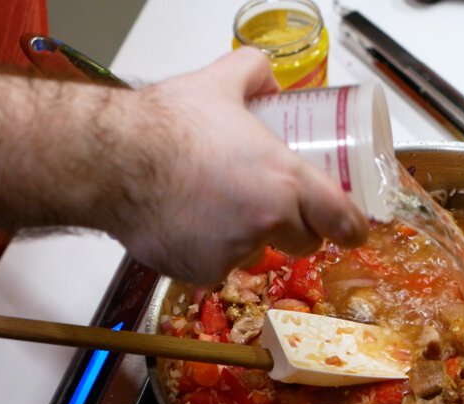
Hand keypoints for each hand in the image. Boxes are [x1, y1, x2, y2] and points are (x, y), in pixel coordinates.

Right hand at [109, 48, 368, 284]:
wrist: (110, 162)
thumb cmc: (163, 127)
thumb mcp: (218, 83)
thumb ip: (252, 72)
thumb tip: (266, 74)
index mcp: (285, 181)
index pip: (341, 219)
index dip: (352, 226)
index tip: (353, 228)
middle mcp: (267, 221)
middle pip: (305, 241)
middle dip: (298, 229)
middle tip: (277, 208)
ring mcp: (235, 251)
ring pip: (258, 253)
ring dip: (251, 238)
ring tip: (221, 207)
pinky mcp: (203, 271)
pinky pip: (218, 266)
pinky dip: (210, 251)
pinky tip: (191, 223)